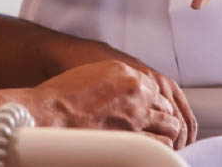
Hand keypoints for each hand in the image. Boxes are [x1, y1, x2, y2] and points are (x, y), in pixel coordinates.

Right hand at [25, 60, 195, 149]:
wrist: (51, 113)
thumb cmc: (63, 95)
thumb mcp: (92, 74)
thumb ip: (114, 81)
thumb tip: (123, 94)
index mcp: (125, 72)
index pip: (154, 87)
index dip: (152, 101)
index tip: (148, 109)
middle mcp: (136, 90)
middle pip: (164, 104)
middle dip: (162, 115)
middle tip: (155, 125)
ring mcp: (137, 115)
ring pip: (169, 124)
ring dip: (167, 132)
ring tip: (161, 138)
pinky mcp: (135, 137)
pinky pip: (162, 144)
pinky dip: (162, 147)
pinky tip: (154, 150)